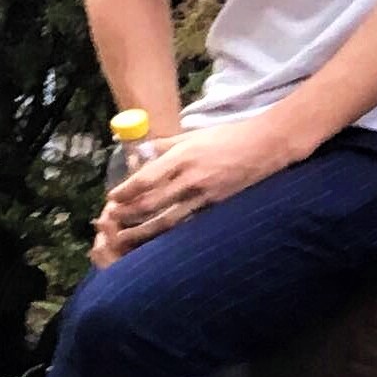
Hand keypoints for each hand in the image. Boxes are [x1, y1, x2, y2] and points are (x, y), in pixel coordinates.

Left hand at [93, 114, 300, 262]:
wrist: (265, 146)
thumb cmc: (229, 136)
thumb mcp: (193, 135)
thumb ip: (166, 144)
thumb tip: (141, 153)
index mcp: (183, 157)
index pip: (146, 178)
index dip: (126, 191)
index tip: (111, 199)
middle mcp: (190, 178)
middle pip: (152, 202)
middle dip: (129, 214)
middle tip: (112, 220)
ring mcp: (204, 195)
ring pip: (167, 219)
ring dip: (144, 230)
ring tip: (127, 237)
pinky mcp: (216, 206)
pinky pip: (188, 222)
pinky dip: (171, 233)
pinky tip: (159, 240)